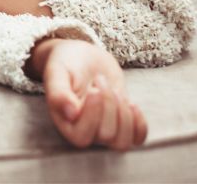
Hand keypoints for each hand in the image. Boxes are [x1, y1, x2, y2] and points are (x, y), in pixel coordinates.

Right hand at [30, 38, 147, 149]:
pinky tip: (132, 104)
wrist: (83, 56)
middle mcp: (84, 131)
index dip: (92, 116)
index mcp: (65, 123)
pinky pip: (137, 138)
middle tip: (99, 79)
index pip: (82, 137)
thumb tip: (70, 114)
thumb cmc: (66, 63)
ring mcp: (105, 130)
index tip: (93, 89)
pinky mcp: (122, 124)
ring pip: (122, 142)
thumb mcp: (57, 72)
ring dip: (124, 114)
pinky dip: (139, 123)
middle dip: (108, 103)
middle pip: (106, 135)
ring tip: (114, 91)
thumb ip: (58, 93)